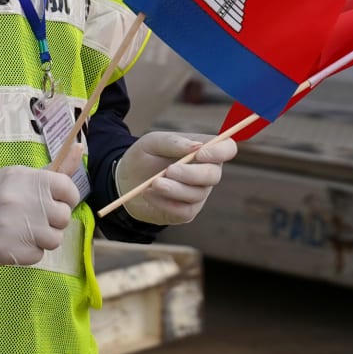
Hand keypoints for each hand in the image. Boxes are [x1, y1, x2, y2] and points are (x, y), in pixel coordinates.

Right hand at [0, 165, 81, 266]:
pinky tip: (14, 240)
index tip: (56, 201)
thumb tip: (80, 147)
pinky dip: (29, 251)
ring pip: (54, 239)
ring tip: (24, 230)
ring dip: (43, 237)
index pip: (69, 190)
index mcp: (32, 180)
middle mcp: (29, 203)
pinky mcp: (14, 252)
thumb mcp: (21, 176)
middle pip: (63, 217)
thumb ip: (54, 170)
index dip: (66, 198)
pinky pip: (39, 255)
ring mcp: (21, 229)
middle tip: (35, 216)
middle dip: (53, 219)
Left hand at [115, 131, 237, 225]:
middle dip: (191, 174)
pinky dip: (165, 202)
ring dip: (174, 189)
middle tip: (169, 170)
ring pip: (197, 194)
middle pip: (214, 175)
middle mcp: (205, 172)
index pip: (227, 148)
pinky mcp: (187, 212)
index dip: (220, 152)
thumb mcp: (152, 142)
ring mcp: (198, 194)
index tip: (200, 154)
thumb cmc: (144, 157)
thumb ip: (173, 141)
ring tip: (153, 183)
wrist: (126, 181)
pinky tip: (149, 194)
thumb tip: (197, 146)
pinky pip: (184, 211)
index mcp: (203, 150)